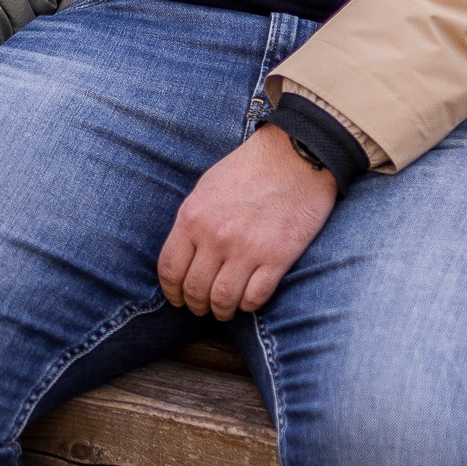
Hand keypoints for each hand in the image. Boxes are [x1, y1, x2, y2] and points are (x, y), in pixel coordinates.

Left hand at [158, 127, 338, 321]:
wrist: (296, 154)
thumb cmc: (250, 168)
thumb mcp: (206, 188)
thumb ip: (192, 222)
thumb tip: (184, 255)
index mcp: (193, 218)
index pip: (169, 270)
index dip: (171, 291)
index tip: (177, 298)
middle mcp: (216, 237)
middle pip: (195, 290)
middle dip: (195, 305)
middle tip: (201, 308)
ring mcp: (247, 250)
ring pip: (223, 300)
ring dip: (221, 311)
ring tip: (224, 310)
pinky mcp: (277, 258)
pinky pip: (254, 297)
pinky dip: (248, 305)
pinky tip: (248, 300)